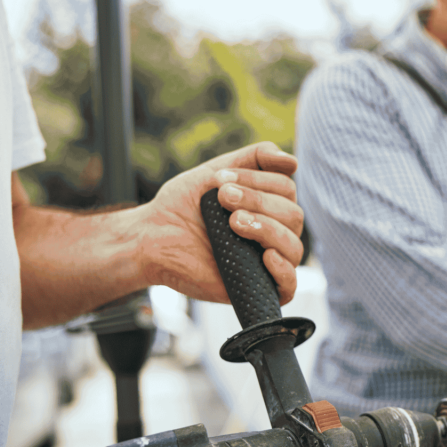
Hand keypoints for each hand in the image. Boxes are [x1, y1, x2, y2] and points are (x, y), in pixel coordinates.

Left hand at [135, 142, 303, 304]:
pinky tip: (266, 257)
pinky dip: (283, 270)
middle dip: (259, 203)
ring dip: (267, 230)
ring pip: (293, 247)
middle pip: (294, 215)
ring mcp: (268, 261)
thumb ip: (255, 158)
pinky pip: (290, 285)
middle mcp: (275, 233)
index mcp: (269, 206)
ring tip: (233, 223)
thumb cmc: (183, 207)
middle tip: (224, 199)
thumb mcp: (217, 172)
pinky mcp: (257, 288)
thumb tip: (293, 162)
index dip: (258, 181)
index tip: (221, 182)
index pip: (287, 189)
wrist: (152, 239)